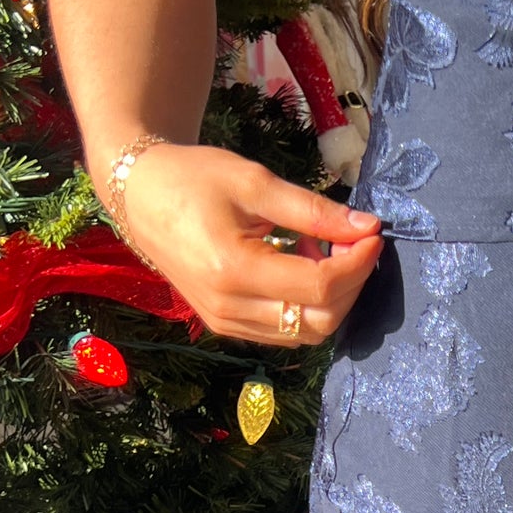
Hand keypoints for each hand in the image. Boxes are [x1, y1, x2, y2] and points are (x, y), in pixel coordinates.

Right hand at [107, 144, 382, 344]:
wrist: (140, 195)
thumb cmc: (193, 178)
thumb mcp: (255, 183)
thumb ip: (313, 211)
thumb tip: (366, 227)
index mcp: (233, 270)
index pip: (320, 286)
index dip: (357, 262)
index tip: (371, 233)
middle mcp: (229, 309)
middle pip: (321, 319)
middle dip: (352, 283)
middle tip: (353, 242)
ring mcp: (226, 323)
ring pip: (307, 334)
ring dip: (332, 298)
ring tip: (324, 251)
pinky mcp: (226, 326)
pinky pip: (286, 332)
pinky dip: (309, 307)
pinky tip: (302, 267)